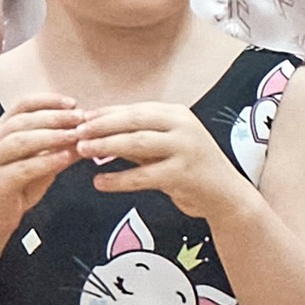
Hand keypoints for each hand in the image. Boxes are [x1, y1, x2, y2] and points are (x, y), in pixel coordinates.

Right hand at [0, 96, 83, 228]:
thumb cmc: (11, 191)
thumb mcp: (37, 166)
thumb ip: (55, 150)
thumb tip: (83, 136)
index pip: (22, 106)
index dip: (48, 101)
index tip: (72, 103)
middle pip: (22, 121)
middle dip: (54, 117)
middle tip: (79, 118)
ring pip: (20, 141)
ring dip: (50, 136)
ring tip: (74, 135)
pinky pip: (22, 169)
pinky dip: (45, 162)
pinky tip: (63, 158)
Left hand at [75, 101, 241, 225]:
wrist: (227, 196)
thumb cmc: (192, 169)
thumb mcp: (167, 146)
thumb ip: (138, 138)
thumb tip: (99, 132)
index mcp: (177, 114)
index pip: (135, 109)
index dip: (106, 113)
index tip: (82, 118)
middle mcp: (183, 126)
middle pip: (134, 121)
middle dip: (102, 125)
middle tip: (77, 131)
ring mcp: (185, 149)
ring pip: (137, 143)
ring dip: (106, 146)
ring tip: (83, 151)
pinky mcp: (183, 174)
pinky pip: (143, 176)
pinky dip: (118, 179)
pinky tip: (99, 181)